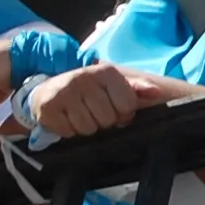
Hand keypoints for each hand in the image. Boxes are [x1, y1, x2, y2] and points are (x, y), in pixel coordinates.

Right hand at [24, 65, 147, 141]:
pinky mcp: (48, 107)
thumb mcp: (114, 85)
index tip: (115, 110)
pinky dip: (69, 131)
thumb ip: (137, 89)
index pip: (127, 106)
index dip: (123, 115)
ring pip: (89, 128)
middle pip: (108, 119)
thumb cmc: (89, 90)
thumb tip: (156, 91)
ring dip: (87, 128)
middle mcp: (84, 78)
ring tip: (80, 116)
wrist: (48, 90)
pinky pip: (69, 132)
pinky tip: (67, 119)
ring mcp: (64, 92)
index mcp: (106, 72)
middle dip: (104, 122)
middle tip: (94, 114)